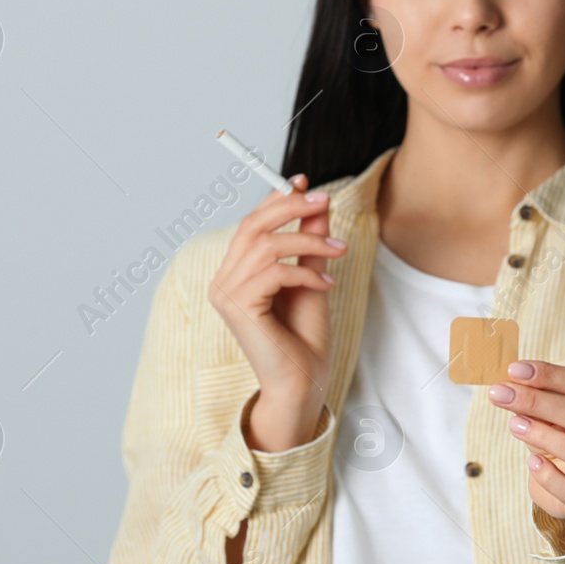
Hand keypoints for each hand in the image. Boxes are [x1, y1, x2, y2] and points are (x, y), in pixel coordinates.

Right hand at [207, 174, 347, 450]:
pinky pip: (274, 272)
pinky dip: (306, 272)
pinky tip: (327, 282)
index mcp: (237, 273)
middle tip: (324, 200)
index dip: (275, 198)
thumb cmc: (304, 338)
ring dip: (308, 242)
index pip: (251, 224)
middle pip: (252, 226)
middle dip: (290, 207)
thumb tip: (318, 207)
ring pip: (266, 246)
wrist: (303, 382)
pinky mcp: (238, 307)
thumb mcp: (312, 279)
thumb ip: (310, 244)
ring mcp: (226, 294)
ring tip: (340, 250)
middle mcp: (224, 281)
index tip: (304, 181)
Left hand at [488, 360, 564, 538]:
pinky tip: (531, 462)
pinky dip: (548, 475)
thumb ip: (543, 393)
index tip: (515, 370)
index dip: (552, 375)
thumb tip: (514, 377)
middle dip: (538, 401)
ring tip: (514, 425)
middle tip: (502, 394)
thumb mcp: (558, 409)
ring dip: (543, 435)